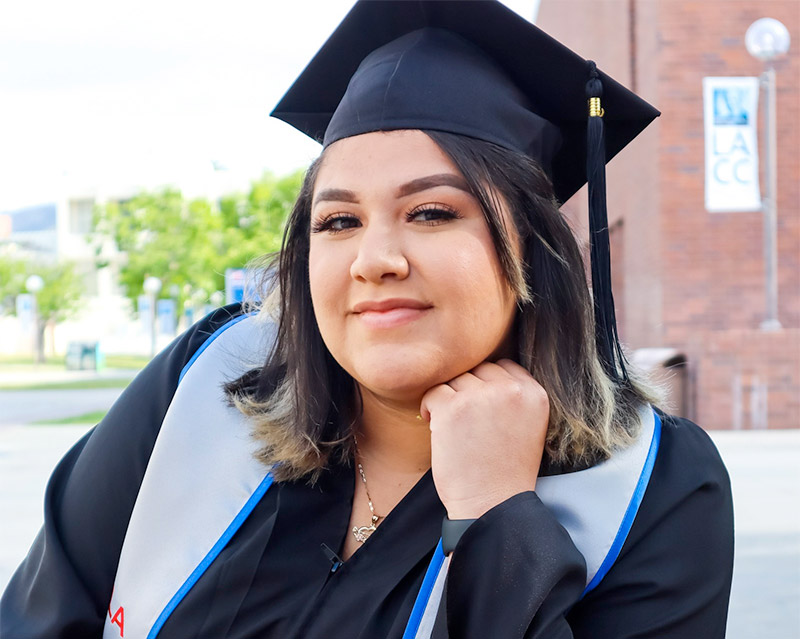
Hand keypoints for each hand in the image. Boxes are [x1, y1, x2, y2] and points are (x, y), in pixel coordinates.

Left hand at [420, 359, 548, 519]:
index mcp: (534, 394)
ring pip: (456, 379)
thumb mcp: (527, 426)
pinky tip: (437, 427)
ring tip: (453, 427)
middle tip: (465, 420)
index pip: (504, 366)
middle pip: (478, 370)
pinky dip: (430, 408)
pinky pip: (434, 392)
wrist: (492, 506)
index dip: (487, 386)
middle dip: (468, 391)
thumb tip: (481, 373)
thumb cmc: (506, 471)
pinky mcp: (453, 408)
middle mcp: (511, 390)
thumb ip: (513, 396)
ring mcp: (481, 397)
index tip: (481, 409)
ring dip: (449, 399)